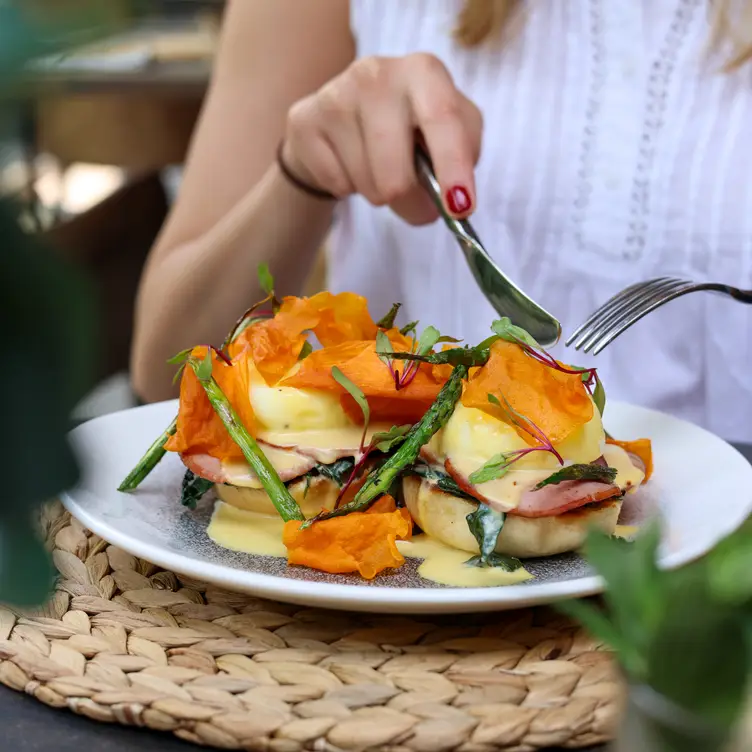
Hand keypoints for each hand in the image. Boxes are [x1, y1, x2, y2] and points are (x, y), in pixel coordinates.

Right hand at [282, 53, 482, 224]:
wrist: (345, 118)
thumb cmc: (409, 129)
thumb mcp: (452, 131)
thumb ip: (464, 155)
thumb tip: (454, 200)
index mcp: (422, 71)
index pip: (442, 117)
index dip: (454, 165)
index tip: (460, 206)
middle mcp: (376, 74)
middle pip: (397, 176)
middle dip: (408, 202)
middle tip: (411, 198)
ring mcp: (335, 96)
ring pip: (368, 186)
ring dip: (377, 192)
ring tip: (376, 167)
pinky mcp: (305, 121)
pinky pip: (337, 186)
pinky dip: (348, 187)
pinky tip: (348, 163)